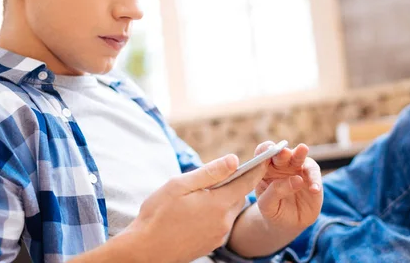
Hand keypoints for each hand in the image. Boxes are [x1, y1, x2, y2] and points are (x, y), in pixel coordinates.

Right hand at [124, 153, 267, 262]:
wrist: (145, 250)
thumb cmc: (157, 215)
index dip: (256, 169)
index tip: (265, 158)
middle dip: (231, 184)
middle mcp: (224, 222)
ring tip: (196, 198)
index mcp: (218, 204)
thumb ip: (209, 172)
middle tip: (208, 179)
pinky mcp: (212, 244)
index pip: (246, 182)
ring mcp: (218, 235)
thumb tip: (233, 159)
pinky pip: (221, 223)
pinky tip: (193, 213)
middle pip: (238, 196)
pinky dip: (214, 214)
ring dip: (221, 200)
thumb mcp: (179, 185)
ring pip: (229, 210)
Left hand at [254, 141, 322, 231]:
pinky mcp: (311, 177)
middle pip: (281, 153)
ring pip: (299, 158)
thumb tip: (296, 179)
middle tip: (284, 152)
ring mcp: (296, 169)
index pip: (262, 153)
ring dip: (300, 154)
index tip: (267, 151)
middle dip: (283, 152)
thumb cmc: (273, 211)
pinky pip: (313, 173)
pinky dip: (314, 179)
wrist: (287, 224)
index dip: (264, 150)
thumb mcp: (267, 206)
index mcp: (264, 168)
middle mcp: (280, 165)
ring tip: (302, 149)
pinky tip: (314, 189)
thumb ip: (276, 191)